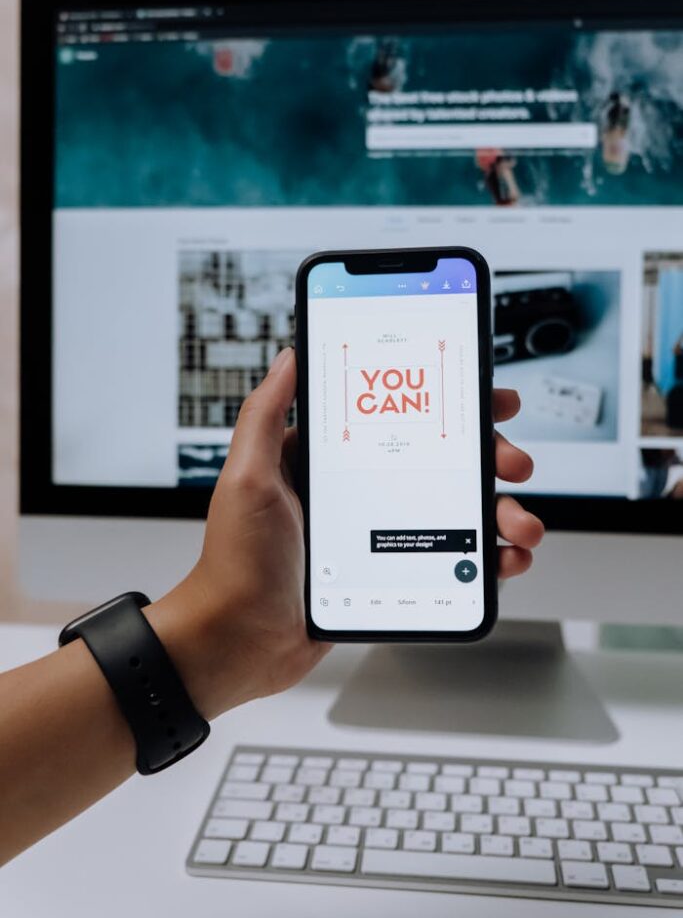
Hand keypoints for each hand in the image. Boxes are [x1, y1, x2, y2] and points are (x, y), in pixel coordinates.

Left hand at [148, 348, 542, 720]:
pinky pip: (453, 558)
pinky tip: (504, 560)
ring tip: (520, 526)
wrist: (240, 641)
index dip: (449, 404)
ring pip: (458, 511)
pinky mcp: (394, 572)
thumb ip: (266, 414)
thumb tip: (289, 355)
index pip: (401, 416)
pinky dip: (487, 558)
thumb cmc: (236, 562)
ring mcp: (381, 532)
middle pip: (444, 461)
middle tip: (513, 464)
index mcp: (332, 459)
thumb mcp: (248, 476)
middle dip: (490, 457)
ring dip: (501, 511)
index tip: (487, 398)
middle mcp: (363, 490)